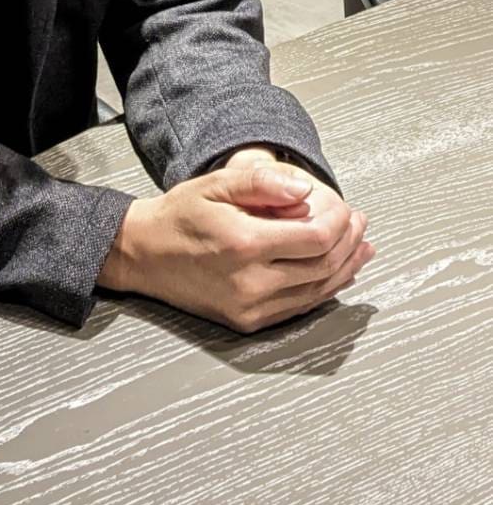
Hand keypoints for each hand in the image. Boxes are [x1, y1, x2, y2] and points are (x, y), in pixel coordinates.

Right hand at [98, 158, 374, 333]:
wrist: (143, 254)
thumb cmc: (179, 216)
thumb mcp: (216, 184)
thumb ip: (262, 182)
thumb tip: (305, 191)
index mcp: (244, 244)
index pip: (316, 239)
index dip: (340, 223)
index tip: (346, 208)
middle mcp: (250, 282)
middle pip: (323, 266)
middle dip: (350, 243)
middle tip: (360, 223)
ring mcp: (251, 308)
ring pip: (317, 291)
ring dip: (346, 268)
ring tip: (360, 247)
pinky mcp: (249, 322)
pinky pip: (300, 307)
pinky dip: (325, 289)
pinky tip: (338, 273)